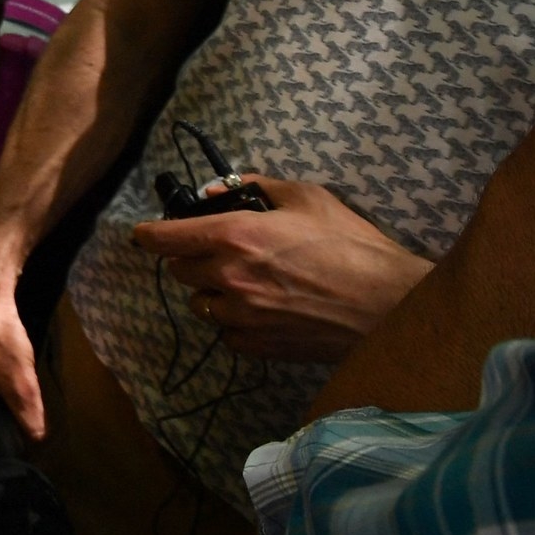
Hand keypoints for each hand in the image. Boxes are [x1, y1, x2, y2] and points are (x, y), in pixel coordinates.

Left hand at [130, 177, 429, 362]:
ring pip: (201, 305)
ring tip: (246, 282)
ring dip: (213, 292)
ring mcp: (243, 317)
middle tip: (218, 251)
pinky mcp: (259, 347)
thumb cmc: (353, 246)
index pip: (165, 237)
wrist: (391, 305)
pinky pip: (227, 334)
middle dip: (191, 259)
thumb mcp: (306, 197)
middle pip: (180, 271)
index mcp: (235, 236)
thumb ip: (254, 187)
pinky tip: (263, 310)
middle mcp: (229, 278)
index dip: (149, 234)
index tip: (143, 234)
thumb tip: (215, 191)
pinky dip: (235, 323)